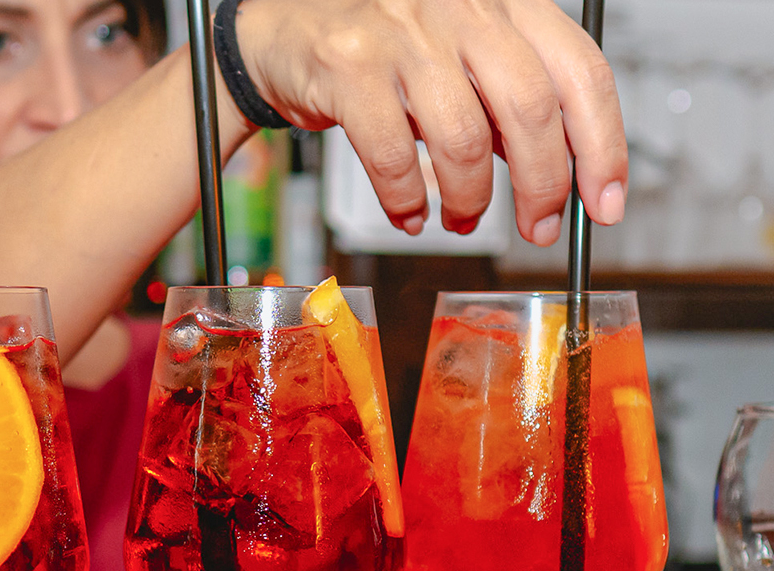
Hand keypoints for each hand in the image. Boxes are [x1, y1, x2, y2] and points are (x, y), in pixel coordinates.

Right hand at [234, 0, 626, 244]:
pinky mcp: (350, 70)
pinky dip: (406, 201)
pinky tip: (409, 212)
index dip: (602, 145)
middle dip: (542, 187)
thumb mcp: (462, 57)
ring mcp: (404, 37)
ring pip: (464, 139)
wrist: (288, 30)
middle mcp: (463, 8)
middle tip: (539, 227)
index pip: (581, 71)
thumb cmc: (385, 49)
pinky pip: (394, 156)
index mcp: (507, 2)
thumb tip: (560, 172)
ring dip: (471, 201)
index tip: (603, 201)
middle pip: (530, 108)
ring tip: (463, 220)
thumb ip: (509, 101)